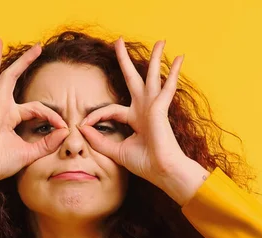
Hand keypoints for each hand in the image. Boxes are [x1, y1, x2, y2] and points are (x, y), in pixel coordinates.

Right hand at [0, 36, 69, 184]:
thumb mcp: (30, 152)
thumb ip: (47, 143)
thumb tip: (65, 132)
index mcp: (10, 116)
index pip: (36, 107)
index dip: (52, 115)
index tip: (64, 126)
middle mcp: (0, 107)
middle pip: (12, 78)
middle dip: (25, 61)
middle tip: (37, 46)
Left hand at [77, 38, 193, 187]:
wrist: (162, 171)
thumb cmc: (144, 163)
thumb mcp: (115, 150)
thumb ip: (99, 140)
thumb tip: (81, 128)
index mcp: (134, 119)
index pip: (111, 109)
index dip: (95, 115)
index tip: (83, 124)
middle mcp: (144, 109)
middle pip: (132, 79)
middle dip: (124, 61)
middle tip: (119, 42)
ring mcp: (154, 107)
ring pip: (152, 76)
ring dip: (155, 58)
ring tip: (160, 41)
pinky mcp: (160, 108)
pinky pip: (167, 87)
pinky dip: (174, 72)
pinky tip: (180, 58)